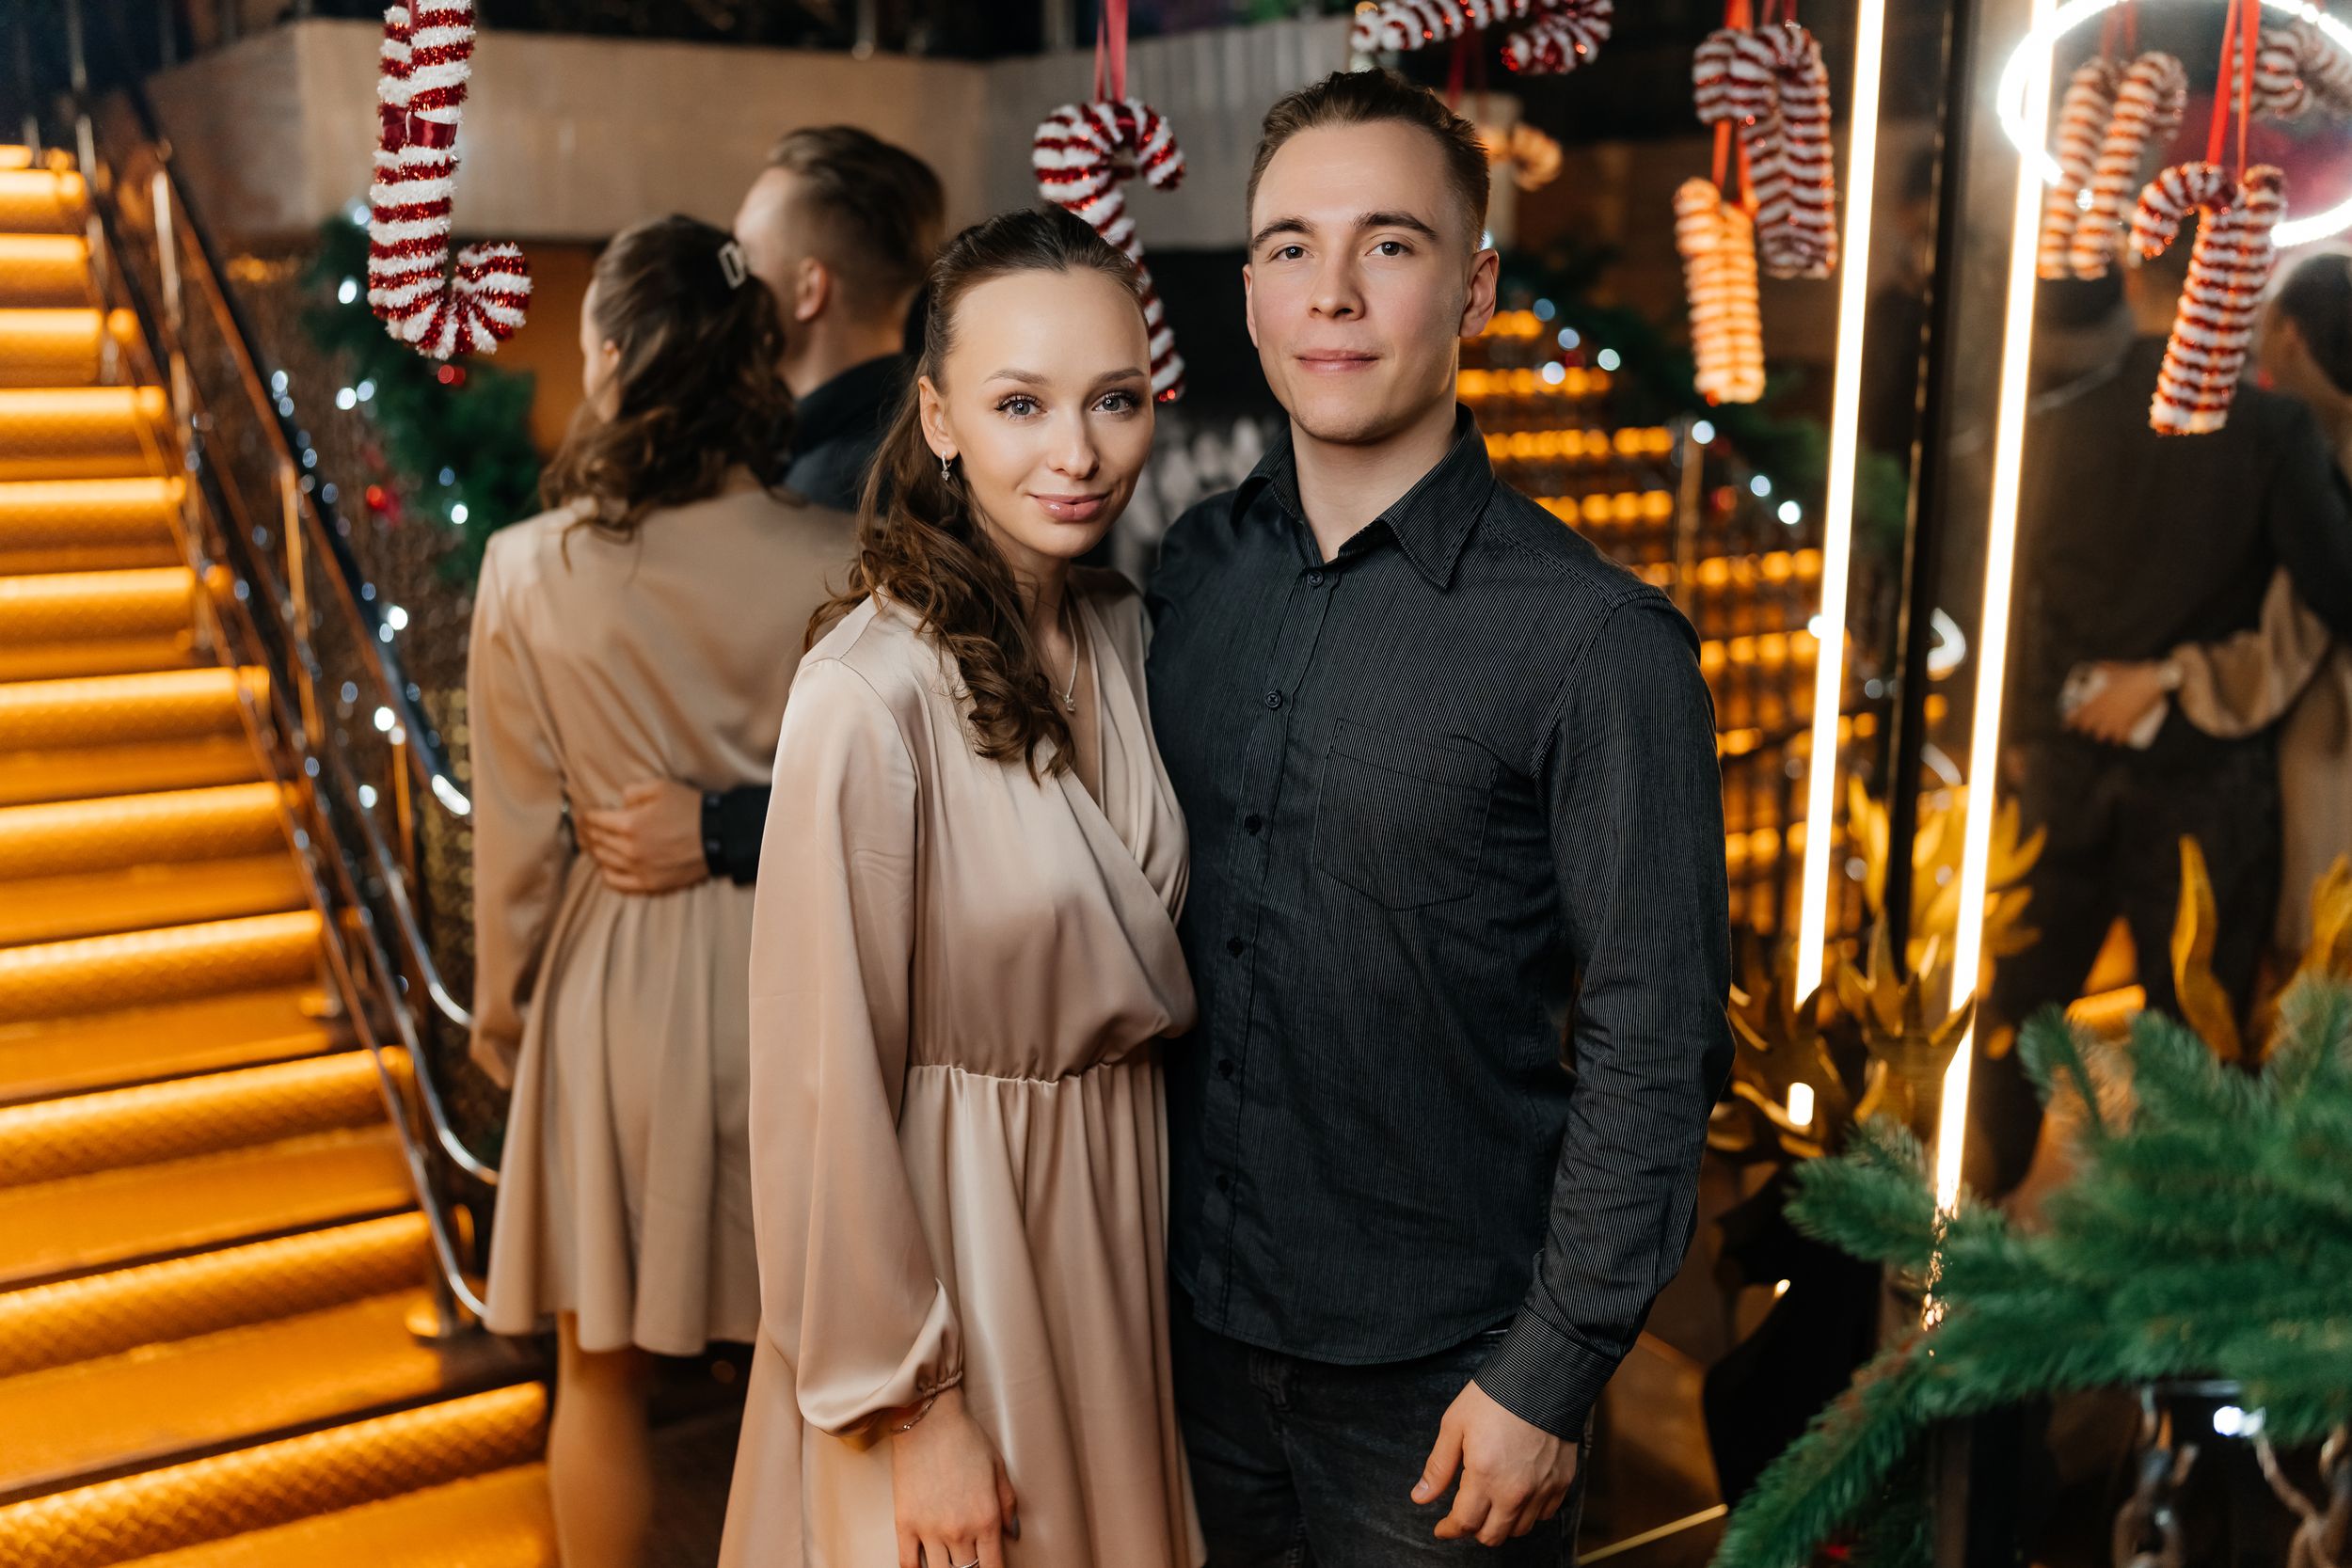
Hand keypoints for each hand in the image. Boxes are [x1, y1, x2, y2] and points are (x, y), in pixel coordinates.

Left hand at [573, 779, 707, 894]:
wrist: (718, 837)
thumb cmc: (690, 809)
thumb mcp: (661, 786)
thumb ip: (633, 791)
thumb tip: (620, 802)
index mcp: (629, 824)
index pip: (595, 821)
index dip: (586, 816)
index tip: (584, 814)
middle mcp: (629, 849)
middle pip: (596, 841)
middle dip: (587, 832)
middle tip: (584, 828)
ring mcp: (638, 870)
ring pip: (604, 861)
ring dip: (595, 851)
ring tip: (593, 844)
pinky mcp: (649, 885)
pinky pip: (617, 883)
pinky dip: (607, 874)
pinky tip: (606, 867)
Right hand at [891, 1387, 1018, 1567]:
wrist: (929, 1419)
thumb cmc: (966, 1438)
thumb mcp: (998, 1468)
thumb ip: (1008, 1504)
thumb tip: (1012, 1532)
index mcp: (986, 1518)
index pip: (993, 1566)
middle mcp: (959, 1530)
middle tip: (971, 1559)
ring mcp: (930, 1530)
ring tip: (950, 1561)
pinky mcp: (905, 1523)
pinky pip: (908, 1562)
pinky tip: (923, 1567)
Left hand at [1413, 1379, 1579, 1546]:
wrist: (1542, 1377)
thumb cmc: (1493, 1397)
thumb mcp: (1455, 1425)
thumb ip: (1439, 1467)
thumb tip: (1419, 1498)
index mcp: (1485, 1476)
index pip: (1465, 1523)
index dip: (1449, 1529)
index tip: (1441, 1528)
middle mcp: (1515, 1490)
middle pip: (1493, 1535)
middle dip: (1473, 1530)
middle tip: (1464, 1515)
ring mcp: (1542, 1488)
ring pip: (1520, 1529)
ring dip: (1501, 1524)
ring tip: (1490, 1505)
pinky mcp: (1561, 1482)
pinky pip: (1544, 1514)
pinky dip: (1528, 1512)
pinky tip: (1517, 1495)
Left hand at [2065, 661, 2169, 745]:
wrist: (2152, 680)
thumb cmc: (2134, 673)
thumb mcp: (2115, 668)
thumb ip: (2105, 667)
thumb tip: (2097, 665)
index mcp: (2096, 699)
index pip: (2078, 715)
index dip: (2070, 722)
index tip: (2066, 725)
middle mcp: (2102, 712)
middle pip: (2087, 727)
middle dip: (2085, 729)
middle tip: (2087, 728)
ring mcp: (2115, 719)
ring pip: (2101, 735)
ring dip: (2101, 735)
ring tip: (2102, 735)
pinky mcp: (2129, 724)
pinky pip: (2119, 739)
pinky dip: (2118, 741)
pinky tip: (2118, 742)